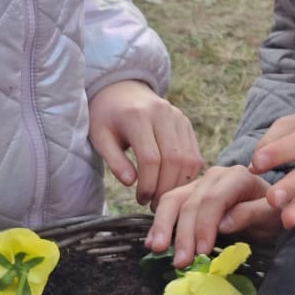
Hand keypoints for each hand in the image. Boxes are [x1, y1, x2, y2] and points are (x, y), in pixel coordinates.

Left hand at [88, 81, 202, 205]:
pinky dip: (188, 174)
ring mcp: (178, 117)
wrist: (122, 90)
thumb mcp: (100, 137)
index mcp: (137, 116)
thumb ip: (114, 160)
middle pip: (174, 159)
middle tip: (153, 204)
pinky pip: (194, 154)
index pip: (150, 158)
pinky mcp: (186, 123)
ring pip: (189, 158)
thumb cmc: (106, 117)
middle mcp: (163, 114)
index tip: (140, 199)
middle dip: (165, 188)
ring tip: (163, 197)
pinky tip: (173, 184)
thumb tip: (130, 183)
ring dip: (179, 184)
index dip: (148, 184)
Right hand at [147, 163, 280, 263]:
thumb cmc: (274, 214)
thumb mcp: (272, 216)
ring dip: (164, 226)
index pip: (214, 199)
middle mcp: (215, 176)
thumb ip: (251, 214)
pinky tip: (153, 242)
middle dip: (184, 233)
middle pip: (192, 202)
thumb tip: (223, 224)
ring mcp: (199, 184)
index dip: (205, 226)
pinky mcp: (189, 195)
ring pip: (174, 200)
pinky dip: (160, 224)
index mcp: (238, 177)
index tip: (201, 251)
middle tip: (181, 261)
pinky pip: (169, 205)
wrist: (271, 209)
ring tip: (157, 249)